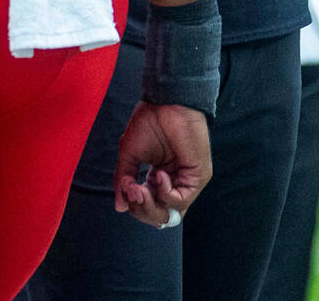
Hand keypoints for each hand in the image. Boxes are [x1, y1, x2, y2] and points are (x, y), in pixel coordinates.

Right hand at [114, 101, 211, 227]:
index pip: (148, 207)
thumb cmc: (149, 121)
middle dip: (142, 210)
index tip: (126, 187)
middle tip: (133, 192)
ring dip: (151, 205)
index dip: (135, 205)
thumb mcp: (129, 154)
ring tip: (141, 187)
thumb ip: (124, 181)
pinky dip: (166, 194)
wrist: (166, 101)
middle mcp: (174, 182)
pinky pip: (182, 201)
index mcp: (158, 178)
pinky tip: (158, 175)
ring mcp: (187, 181)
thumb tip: (120, 207)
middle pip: (160, 216)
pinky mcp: (198, 177)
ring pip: (172, 214)